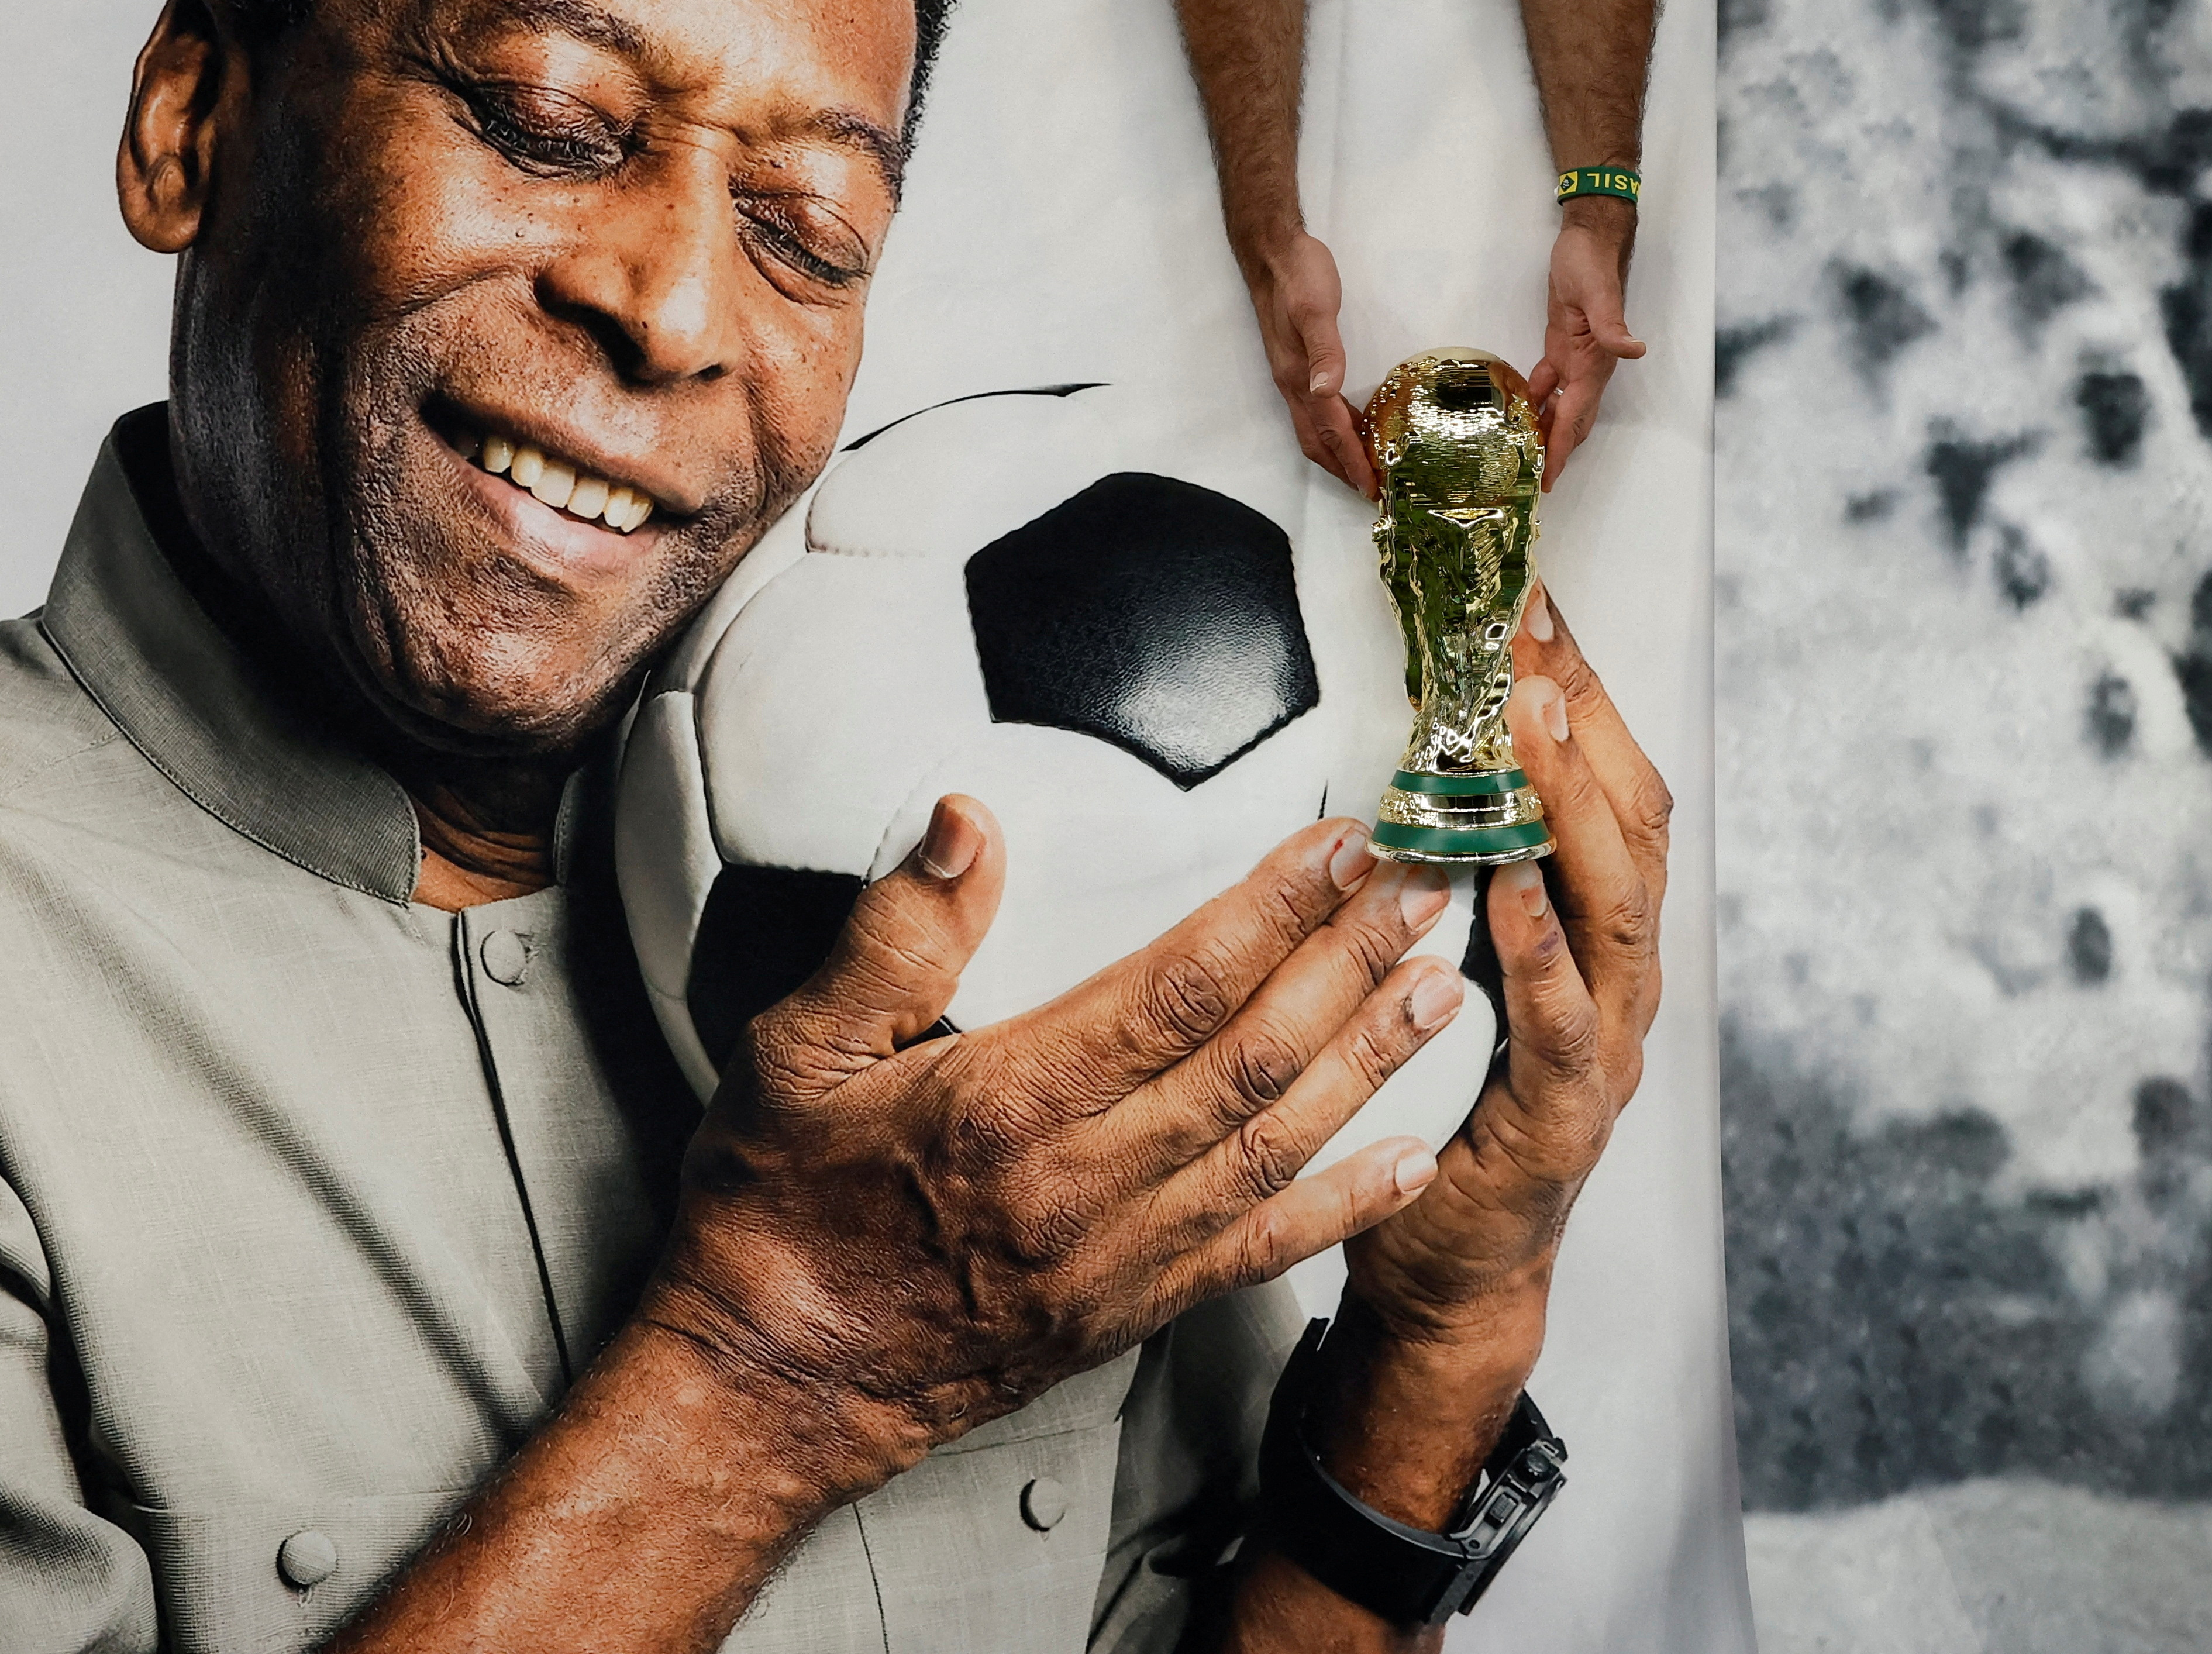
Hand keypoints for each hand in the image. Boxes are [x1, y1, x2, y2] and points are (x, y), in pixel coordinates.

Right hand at [642, 805, 1464, 1499]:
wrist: (769, 1384)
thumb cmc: (774, 1214)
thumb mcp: (789, 1053)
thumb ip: (890, 938)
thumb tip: (966, 827)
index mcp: (1004, 1103)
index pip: (1176, 987)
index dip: (1272, 911)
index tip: (1338, 847)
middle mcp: (1079, 1183)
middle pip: (1253, 1058)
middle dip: (1352, 966)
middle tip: (1426, 892)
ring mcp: (1115, 1258)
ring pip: (1275, 1146)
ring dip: (1370, 1064)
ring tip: (1442, 991)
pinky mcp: (1126, 1314)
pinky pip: (1259, 1256)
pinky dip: (1343, 1206)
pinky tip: (1407, 1160)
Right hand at [1243, 231, 1376, 494]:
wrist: (1273, 252)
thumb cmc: (1299, 277)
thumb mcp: (1316, 309)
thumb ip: (1324, 350)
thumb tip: (1327, 391)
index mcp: (1298, 377)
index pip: (1329, 430)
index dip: (1350, 461)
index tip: (1369, 487)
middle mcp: (1292, 384)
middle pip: (1316, 441)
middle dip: (1341, 469)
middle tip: (1368, 490)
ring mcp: (1292, 376)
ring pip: (1313, 428)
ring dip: (1336, 453)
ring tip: (1362, 469)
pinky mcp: (1297, 364)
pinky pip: (1315, 410)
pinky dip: (1333, 427)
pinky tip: (1351, 425)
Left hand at [1339, 589, 1669, 1376]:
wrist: (1456, 1274)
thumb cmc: (1450, 1115)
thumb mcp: (1460, 973)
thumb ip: (1462, 885)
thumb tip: (1428, 772)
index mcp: (1596, 943)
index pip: (1613, 795)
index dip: (1583, 701)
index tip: (1536, 614)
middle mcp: (1620, 985)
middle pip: (1635, 829)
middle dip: (1587, 724)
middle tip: (1537, 637)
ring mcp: (1604, 1051)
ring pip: (1615, 909)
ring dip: (1573, 808)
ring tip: (1530, 723)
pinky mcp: (1562, 1119)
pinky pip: (1559, 1021)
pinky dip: (1538, 946)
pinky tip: (1508, 885)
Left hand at [1526, 205, 1647, 489]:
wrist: (1589, 240)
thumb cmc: (1591, 262)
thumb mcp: (1597, 292)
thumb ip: (1612, 324)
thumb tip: (1636, 350)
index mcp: (1594, 363)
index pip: (1575, 417)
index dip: (1562, 449)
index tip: (1550, 478)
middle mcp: (1587, 368)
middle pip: (1572, 422)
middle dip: (1557, 452)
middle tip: (1534, 482)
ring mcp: (1575, 358)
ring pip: (1561, 407)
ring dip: (1546, 431)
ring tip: (1524, 457)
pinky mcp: (1562, 346)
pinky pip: (1549, 384)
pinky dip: (1537, 402)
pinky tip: (1519, 414)